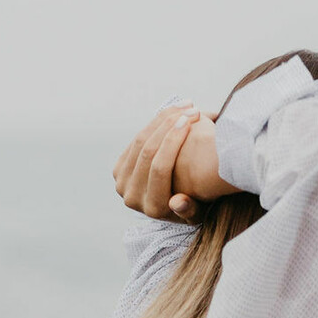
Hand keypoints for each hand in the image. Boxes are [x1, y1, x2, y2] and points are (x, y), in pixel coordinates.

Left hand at [112, 102, 230, 221]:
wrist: (175, 203)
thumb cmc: (196, 205)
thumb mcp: (199, 212)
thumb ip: (190, 210)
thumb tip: (177, 202)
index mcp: (152, 208)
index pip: (159, 168)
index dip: (174, 140)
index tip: (193, 120)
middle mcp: (132, 197)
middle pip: (147, 152)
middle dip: (170, 125)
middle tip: (192, 109)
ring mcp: (122, 182)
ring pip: (140, 141)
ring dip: (163, 119)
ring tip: (187, 105)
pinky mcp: (119, 169)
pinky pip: (136, 139)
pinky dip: (155, 123)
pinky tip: (173, 112)